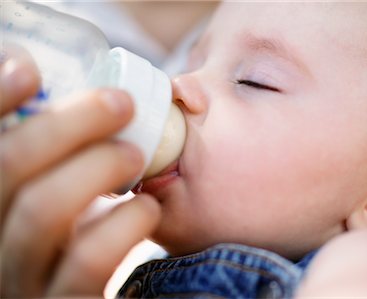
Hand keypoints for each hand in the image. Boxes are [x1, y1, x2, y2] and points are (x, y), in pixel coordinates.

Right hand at [0, 47, 160, 296]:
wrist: (97, 288)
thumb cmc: (88, 234)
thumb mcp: (71, 187)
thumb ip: (70, 150)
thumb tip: (88, 92)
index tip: (30, 69)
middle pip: (7, 165)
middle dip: (68, 123)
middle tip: (122, 104)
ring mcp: (21, 277)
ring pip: (40, 211)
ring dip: (96, 167)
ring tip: (134, 155)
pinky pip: (84, 261)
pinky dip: (123, 222)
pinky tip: (146, 208)